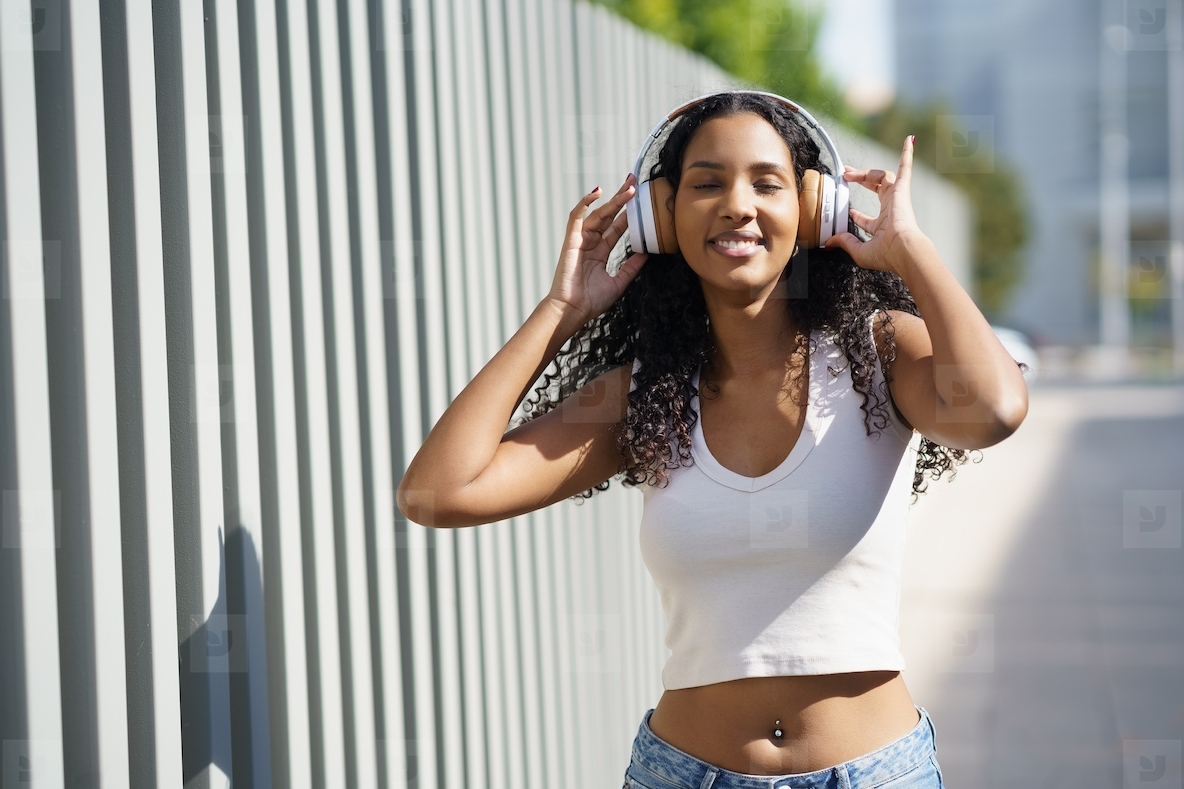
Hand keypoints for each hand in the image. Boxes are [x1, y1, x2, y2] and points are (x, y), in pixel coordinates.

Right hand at [546, 173, 647, 324]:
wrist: (573, 311)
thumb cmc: (591, 302)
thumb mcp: (619, 283)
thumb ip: (631, 267)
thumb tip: (647, 253)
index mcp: (600, 252)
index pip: (617, 227)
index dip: (628, 214)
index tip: (641, 201)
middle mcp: (591, 243)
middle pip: (609, 216)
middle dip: (622, 199)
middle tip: (634, 183)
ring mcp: (581, 240)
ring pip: (598, 214)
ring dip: (613, 200)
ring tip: (629, 189)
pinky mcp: (571, 240)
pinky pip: (576, 217)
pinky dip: (585, 203)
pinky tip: (597, 193)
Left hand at [823, 135, 929, 274]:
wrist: (902, 249)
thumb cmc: (886, 254)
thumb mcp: (859, 250)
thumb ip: (845, 242)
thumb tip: (830, 242)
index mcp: (883, 226)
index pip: (868, 218)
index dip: (857, 215)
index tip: (849, 212)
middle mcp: (891, 210)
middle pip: (875, 189)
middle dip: (860, 180)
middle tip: (845, 175)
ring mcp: (897, 198)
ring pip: (882, 177)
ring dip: (866, 172)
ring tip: (848, 172)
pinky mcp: (902, 190)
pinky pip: (906, 168)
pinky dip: (907, 154)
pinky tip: (909, 140)